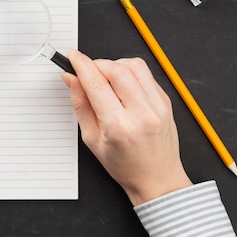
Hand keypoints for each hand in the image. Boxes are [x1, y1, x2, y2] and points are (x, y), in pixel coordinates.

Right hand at [62, 50, 191, 205]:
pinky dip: (129, 72)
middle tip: (87, 71)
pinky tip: (123, 85)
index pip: (96, 84)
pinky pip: (145, 73)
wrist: (157, 178)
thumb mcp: (91, 139)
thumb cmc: (124, 164)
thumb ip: (80, 104)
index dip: (81, 65)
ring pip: (133, 65)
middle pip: (116, 69)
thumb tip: (71, 79)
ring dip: (114, 64)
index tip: (73, 57)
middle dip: (96, 64)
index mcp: (119, 127)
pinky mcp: (165, 100)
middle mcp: (141, 113)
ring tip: (106, 79)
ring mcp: (157, 105)